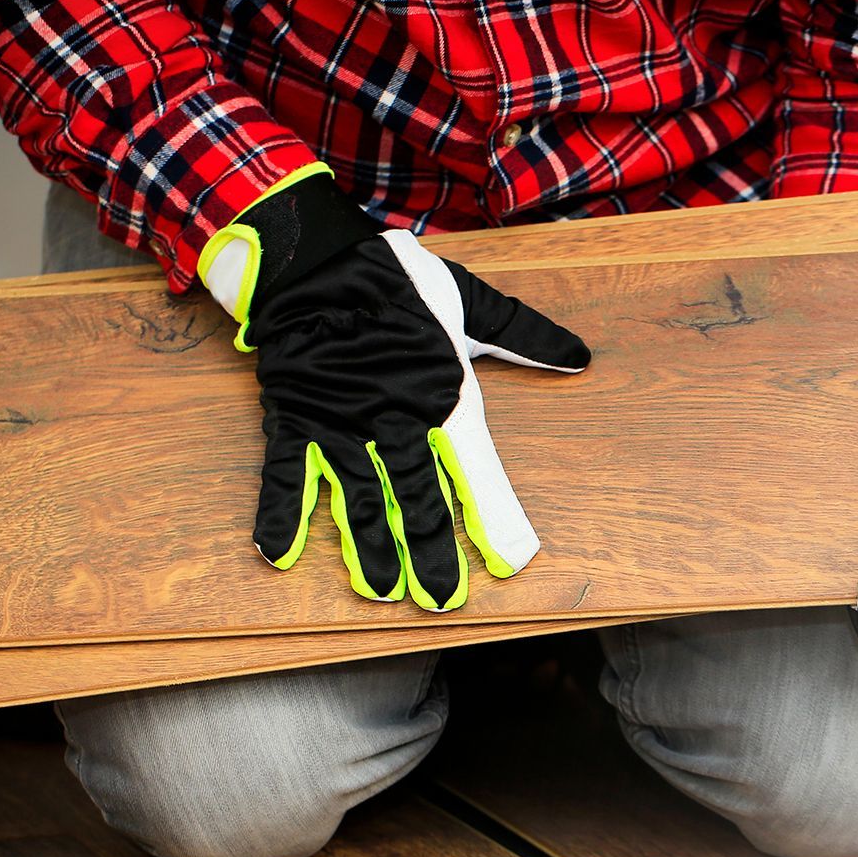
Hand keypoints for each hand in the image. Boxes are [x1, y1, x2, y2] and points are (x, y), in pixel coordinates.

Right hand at [200, 166, 589, 610]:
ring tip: (378, 592)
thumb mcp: (472, 303)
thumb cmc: (398, 281)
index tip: (512, 562)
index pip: (476, 471)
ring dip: (367, 550)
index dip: (494, 519)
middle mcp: (395, 419)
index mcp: (444, 396)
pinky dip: (279, 514)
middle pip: (415, 500)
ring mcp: (342, 423)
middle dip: (429, 554)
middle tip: (442, 601)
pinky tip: (278, 556)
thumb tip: (579, 357)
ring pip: (356, 499)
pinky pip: (285, 474)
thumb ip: (525, 336)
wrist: (317, 255)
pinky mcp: (296, 418)